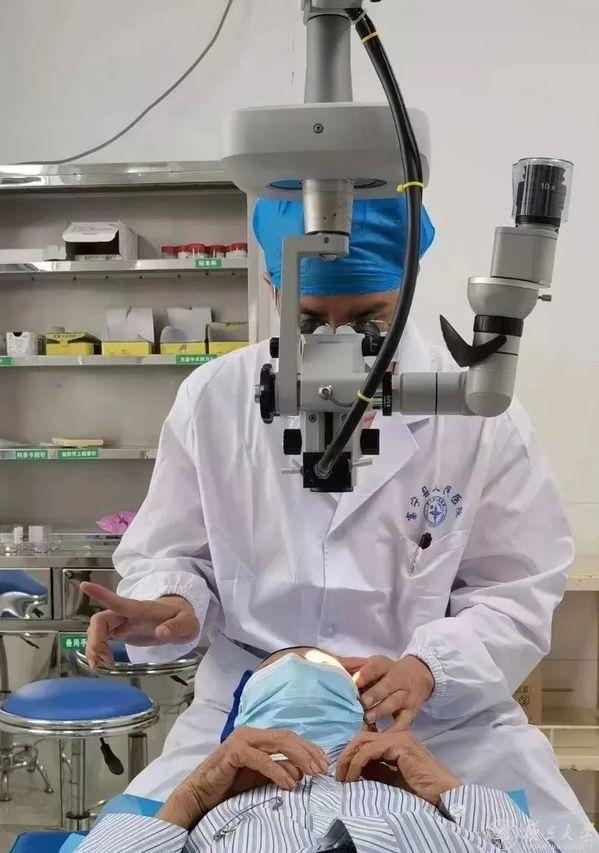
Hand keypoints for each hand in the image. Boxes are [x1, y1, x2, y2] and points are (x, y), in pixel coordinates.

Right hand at [81, 582, 198, 668]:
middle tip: (103, 661)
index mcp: (141, 609)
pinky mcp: (121, 632)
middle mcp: (127, 614)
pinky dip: (97, 651)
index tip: (84, 586)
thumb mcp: (188, 623)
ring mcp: (123, 623)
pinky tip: (102, 663)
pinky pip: (101, 639)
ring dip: (94, 648)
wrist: (180, 621)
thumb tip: (161, 632)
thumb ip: (177, 627)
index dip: (101, 595)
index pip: (119, 602)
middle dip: (94, 640)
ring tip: (103, 665)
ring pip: (97, 630)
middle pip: (100, 620)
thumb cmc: (183, 617)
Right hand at [158, 727, 329, 828]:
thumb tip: (301, 771)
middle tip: (322, 769)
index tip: (324, 762)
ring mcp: (241, 739)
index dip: (309, 748)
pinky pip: (262, 759)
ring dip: (298, 758)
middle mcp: (250, 733)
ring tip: (311, 774)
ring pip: (278, 743)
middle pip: (287, 737)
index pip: (289, 737)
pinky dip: (278, 770)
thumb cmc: (229, 785)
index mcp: (257, 737)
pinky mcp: (234, 751)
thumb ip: (279, 770)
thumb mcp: (260, 778)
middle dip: (308, 752)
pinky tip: (289, 783)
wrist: (201, 794)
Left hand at [336, 730, 460, 804]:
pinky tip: (354, 777)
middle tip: (339, 775)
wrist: (442, 792)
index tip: (343, 772)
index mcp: (396, 740)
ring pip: (363, 742)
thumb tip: (356, 768)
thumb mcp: (393, 777)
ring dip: (349, 760)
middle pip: (361, 737)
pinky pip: (370, 750)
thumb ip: (377, 769)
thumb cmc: (421, 789)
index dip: (351, 754)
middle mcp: (397, 734)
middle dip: (346, 755)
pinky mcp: (399, 744)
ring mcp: (399, 737)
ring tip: (343, 778)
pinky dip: (358, 763)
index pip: (366, 740)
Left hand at [340, 655, 433, 728]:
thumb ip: (352, 664)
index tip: (355, 681)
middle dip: (373, 695)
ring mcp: (405, 696)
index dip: (366, 674)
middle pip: (386, 686)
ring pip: (394, 703)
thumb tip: (330, 662)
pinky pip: (404, 723)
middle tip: (361, 704)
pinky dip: (394, 730)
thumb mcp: (373, 662)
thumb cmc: (387, 671)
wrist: (419, 674)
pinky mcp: (411, 712)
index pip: (376, 667)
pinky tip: (382, 737)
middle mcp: (397, 679)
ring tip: (367, 719)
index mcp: (384, 665)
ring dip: (380, 711)